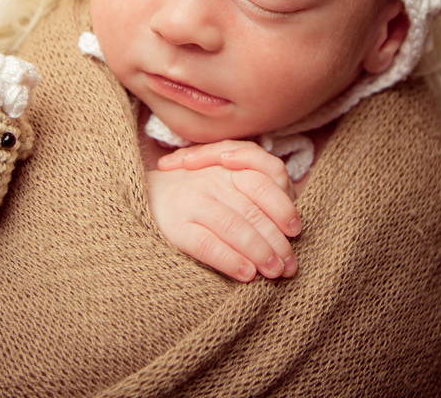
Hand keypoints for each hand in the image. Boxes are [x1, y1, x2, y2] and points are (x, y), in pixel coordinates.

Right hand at [146, 141, 300, 281]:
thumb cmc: (197, 192)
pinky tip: (246, 274)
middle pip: (254, 209)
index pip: (266, 177)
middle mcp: (212, 180)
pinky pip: (206, 244)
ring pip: (234, 225)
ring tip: (273, 273)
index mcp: (229, 166)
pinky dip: (229, 260)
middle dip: (276, 240)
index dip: (283, 205)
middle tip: (289, 266)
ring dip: (259, 252)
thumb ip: (256, 192)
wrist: (146, 195)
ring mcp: (192, 201)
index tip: (295, 230)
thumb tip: (290, 227)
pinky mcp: (175, 226)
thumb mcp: (225, 179)